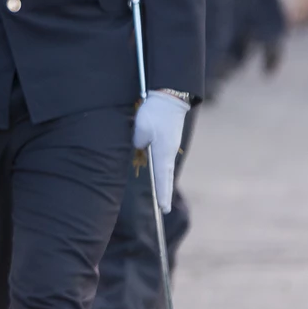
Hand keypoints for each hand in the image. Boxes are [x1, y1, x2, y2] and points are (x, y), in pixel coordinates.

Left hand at [134, 91, 188, 212]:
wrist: (170, 99)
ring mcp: (170, 147)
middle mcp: (169, 153)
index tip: (163, 209)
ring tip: (161, 196)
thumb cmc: (155, 114)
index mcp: (163, 153)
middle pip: (166, 177)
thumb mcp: (140, 128)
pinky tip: (159, 172)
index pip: (162, 178)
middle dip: (164, 193)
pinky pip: (164, 158)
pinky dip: (162, 169)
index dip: (162, 193)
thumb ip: (137, 142)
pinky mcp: (169, 141)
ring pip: (165, 167)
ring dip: (163, 181)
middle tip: (164, 209)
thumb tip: (138, 148)